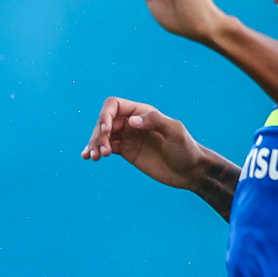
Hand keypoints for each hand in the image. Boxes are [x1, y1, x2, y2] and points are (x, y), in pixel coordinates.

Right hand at [82, 97, 206, 187]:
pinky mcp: (125, 151)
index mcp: (142, 112)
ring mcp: (127, 137)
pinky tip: (88, 157)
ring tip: (94, 157)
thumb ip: (154, 121)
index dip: (105, 115)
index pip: (114, 106)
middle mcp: (132, 123)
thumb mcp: (174, 131)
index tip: (107, 131)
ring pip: (102, 136)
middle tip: (103, 152)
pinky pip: (105, 147)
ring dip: (94, 144)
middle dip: (99, 135)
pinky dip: (95, 150)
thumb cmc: (185, 148)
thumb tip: (130, 121)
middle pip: (104, 122)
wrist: (190, 171)